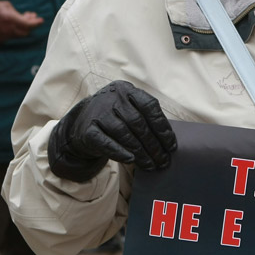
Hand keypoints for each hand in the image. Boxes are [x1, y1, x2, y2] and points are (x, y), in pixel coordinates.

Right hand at [0, 0, 43, 41]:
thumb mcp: (5, 6)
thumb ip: (16, 13)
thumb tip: (24, 18)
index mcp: (11, 19)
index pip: (29, 25)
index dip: (36, 23)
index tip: (41, 20)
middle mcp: (9, 30)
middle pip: (26, 31)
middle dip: (30, 24)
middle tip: (32, 16)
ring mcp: (5, 36)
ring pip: (19, 34)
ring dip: (23, 27)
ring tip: (23, 18)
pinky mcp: (0, 39)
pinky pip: (12, 36)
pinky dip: (15, 30)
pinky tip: (14, 24)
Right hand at [48, 80, 176, 181]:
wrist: (83, 123)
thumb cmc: (116, 118)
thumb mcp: (130, 109)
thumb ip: (147, 119)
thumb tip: (168, 144)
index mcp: (127, 89)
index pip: (150, 106)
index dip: (163, 127)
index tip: (171, 145)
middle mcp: (113, 97)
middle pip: (138, 123)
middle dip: (154, 145)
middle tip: (163, 161)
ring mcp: (98, 112)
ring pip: (124, 133)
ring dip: (140, 152)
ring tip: (151, 165)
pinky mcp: (87, 129)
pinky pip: (106, 143)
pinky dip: (120, 152)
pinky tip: (131, 160)